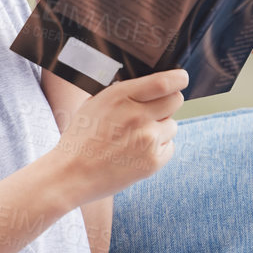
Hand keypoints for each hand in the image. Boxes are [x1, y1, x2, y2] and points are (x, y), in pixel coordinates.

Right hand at [49, 68, 188, 203]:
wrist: (71, 174)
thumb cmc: (80, 137)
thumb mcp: (95, 103)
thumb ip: (122, 92)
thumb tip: (149, 84)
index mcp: (121, 96)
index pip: (164, 82)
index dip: (178, 79)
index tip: (180, 79)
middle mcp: (138, 115)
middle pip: (176, 101)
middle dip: (168, 104)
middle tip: (154, 112)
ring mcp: (147, 139)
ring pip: (172, 125)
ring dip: (161, 129)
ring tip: (136, 137)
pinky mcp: (153, 162)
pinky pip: (169, 147)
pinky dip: (158, 148)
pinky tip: (137, 152)